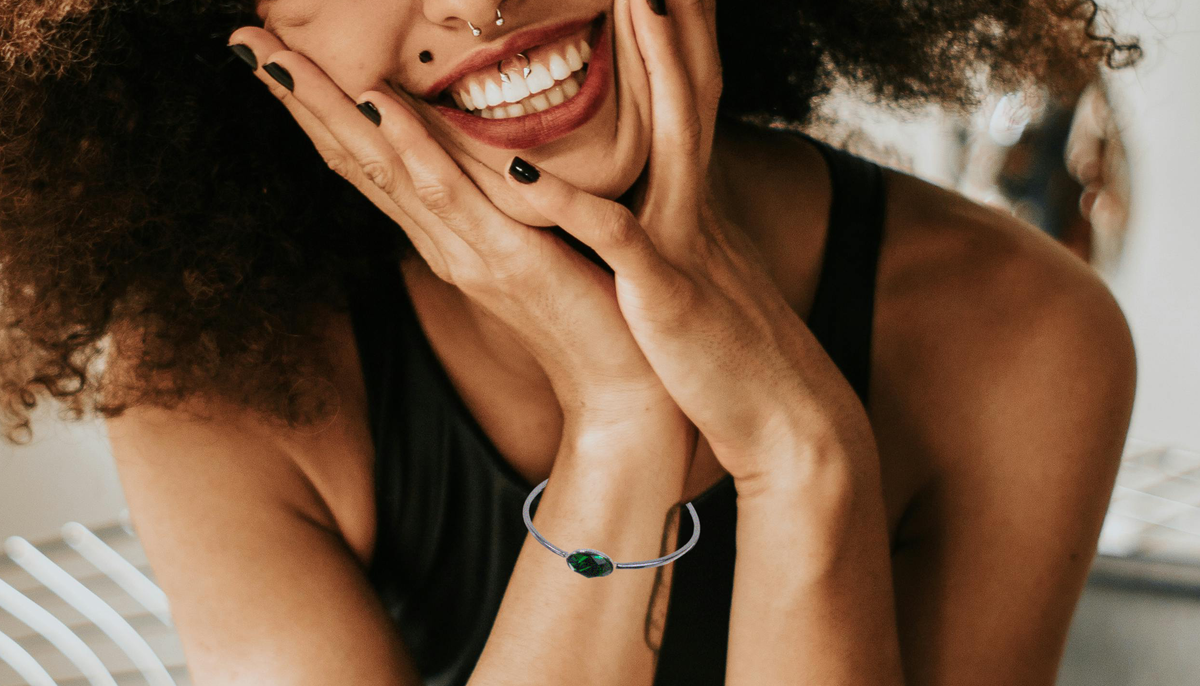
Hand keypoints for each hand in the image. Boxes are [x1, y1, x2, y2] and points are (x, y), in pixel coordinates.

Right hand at [225, 28, 691, 442]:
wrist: (621, 385)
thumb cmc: (586, 309)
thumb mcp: (531, 242)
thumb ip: (498, 202)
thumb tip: (477, 155)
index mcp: (445, 234)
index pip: (368, 163)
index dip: (319, 111)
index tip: (276, 59)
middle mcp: (442, 241)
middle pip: (356, 160)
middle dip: (299, 100)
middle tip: (244, 44)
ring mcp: (468, 251)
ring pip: (384, 170)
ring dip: (329, 111)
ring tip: (278, 60)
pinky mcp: (510, 260)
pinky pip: (453, 196)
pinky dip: (413, 149)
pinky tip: (381, 107)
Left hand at [493, 0, 874, 486]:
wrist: (786, 422)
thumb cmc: (730, 352)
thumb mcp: (703, 271)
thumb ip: (679, 224)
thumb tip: (654, 195)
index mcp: (697, 200)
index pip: (692, 96)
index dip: (682, 32)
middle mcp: (697, 205)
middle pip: (694, 89)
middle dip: (678, 18)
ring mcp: (687, 243)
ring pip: (671, 136)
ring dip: (655, 65)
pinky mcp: (668, 294)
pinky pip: (616, 238)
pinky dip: (568, 204)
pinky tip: (521, 169)